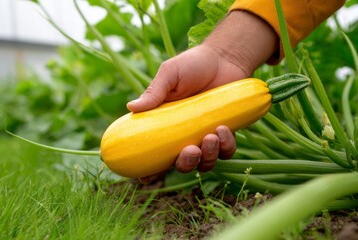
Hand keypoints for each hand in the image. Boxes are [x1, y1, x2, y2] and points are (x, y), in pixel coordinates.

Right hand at [129, 44, 241, 183]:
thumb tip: (131, 107)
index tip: (144, 179)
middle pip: (181, 165)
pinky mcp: (226, 133)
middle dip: (186, 164)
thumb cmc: (192, 64)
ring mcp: (205, 136)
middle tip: (190, 150)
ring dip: (207, 156)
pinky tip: (223, 128)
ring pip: (205, 163)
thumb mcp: (170, 75)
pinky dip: (226, 146)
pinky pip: (227, 152)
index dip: (148, 172)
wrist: (224, 58)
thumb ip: (154, 92)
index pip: (154, 154)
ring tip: (211, 135)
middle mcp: (184, 136)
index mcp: (165, 126)